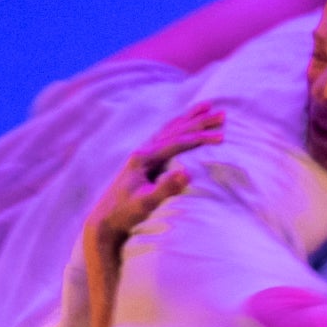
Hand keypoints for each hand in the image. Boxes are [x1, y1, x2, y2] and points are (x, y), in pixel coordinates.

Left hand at [88, 105, 223, 247]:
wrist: (104, 220)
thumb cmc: (125, 214)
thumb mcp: (146, 204)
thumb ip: (166, 188)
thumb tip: (188, 172)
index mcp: (144, 158)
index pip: (178, 143)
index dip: (200, 138)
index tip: (221, 136)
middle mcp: (143, 151)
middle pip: (175, 130)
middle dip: (199, 121)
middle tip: (222, 113)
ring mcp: (142, 154)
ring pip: (169, 129)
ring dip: (189, 118)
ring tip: (206, 106)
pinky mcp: (142, 161)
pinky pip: (164, 137)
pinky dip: (177, 126)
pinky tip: (182, 124)